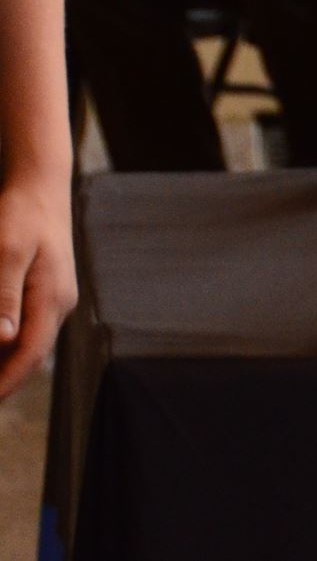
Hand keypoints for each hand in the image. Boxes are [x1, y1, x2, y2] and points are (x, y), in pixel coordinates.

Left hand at [0, 172, 72, 400]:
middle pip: (30, 356)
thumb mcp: (6, 251)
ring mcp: (55, 298)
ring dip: (5, 365)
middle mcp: (59, 303)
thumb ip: (3, 296)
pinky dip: (8, 345)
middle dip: (3, 381)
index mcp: (52, 298)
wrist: (40, 185)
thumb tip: (2, 339)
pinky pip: (27, 328)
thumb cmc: (20, 214)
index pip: (29, 355)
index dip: (5, 385)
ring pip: (28, 344)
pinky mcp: (46, 290)